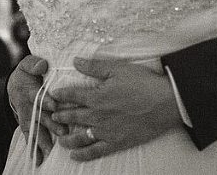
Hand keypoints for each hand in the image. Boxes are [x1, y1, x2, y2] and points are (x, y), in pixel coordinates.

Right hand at [7, 55, 67, 165]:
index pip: (37, 94)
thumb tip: (42, 65)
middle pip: (38, 115)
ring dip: (43, 138)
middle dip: (50, 123)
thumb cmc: (27, 72)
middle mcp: (27, 105)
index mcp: (29, 89)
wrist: (16, 83)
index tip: (54, 105)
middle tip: (62, 130)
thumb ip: (34, 64)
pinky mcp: (27, 125)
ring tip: (52, 149)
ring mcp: (27, 116)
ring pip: (35, 128)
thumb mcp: (28, 64)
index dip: (45, 100)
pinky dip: (33, 149)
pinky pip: (30, 137)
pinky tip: (38, 160)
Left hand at [50, 57, 182, 160]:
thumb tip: (75, 61)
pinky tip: (74, 155)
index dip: (60, 94)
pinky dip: (83, 154)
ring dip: (66, 137)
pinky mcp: (116, 142)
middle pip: (73, 116)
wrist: (165, 103)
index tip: (52, 95)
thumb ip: (95, 66)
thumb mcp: (118, 69)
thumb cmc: (143, 83)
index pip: (72, 95)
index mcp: (97, 97)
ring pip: (80, 137)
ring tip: (59, 137)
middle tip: (51, 116)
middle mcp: (97, 116)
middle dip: (60, 115)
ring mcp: (106, 131)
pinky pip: (95, 151)